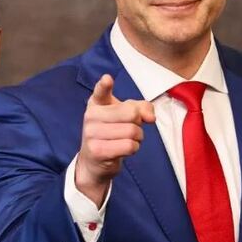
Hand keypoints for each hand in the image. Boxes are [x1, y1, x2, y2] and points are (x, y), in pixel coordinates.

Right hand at [75, 74, 154, 206]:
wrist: (94, 162)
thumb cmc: (112, 134)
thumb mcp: (125, 116)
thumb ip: (141, 108)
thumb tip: (150, 117)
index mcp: (97, 103)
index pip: (100, 92)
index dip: (104, 85)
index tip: (107, 79)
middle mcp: (91, 116)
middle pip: (131, 113)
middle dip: (138, 123)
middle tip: (131, 129)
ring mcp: (92, 133)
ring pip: (132, 131)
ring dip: (137, 138)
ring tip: (127, 140)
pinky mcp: (97, 150)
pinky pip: (129, 146)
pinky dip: (134, 148)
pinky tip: (124, 149)